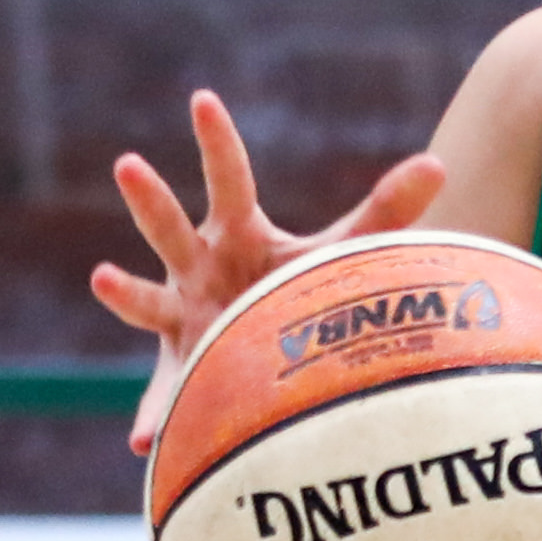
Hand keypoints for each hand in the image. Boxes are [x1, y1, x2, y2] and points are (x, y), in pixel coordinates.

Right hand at [90, 88, 448, 454]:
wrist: (271, 346)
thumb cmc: (299, 287)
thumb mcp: (345, 249)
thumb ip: (386, 209)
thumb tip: (439, 163)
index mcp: (236, 232)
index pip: (229, 178)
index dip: (217, 140)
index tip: (202, 99)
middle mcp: (198, 266)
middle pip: (170, 227)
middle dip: (151, 199)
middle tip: (129, 163)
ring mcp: (181, 315)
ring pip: (145, 299)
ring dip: (125, 291)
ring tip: (102, 277)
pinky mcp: (181, 369)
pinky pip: (163, 396)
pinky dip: (155, 416)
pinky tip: (143, 441)